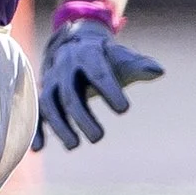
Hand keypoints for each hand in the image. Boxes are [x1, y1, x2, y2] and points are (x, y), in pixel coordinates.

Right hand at [36, 16, 164, 150]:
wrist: (75, 45)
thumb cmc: (106, 58)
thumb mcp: (122, 58)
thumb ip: (139, 66)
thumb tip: (160, 72)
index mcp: (87, 54)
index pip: (98, 72)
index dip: (110, 90)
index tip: (125, 111)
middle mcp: (65, 67)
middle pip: (70, 93)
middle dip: (82, 116)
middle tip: (98, 138)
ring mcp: (51, 82)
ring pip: (48, 103)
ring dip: (59, 126)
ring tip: (74, 146)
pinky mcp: (43, 95)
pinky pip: (36, 113)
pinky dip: (35, 129)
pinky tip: (38, 149)